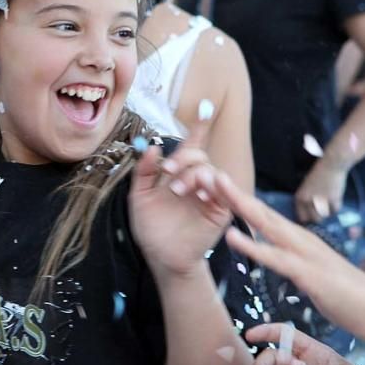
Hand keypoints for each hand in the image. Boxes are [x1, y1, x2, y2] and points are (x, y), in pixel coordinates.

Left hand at [129, 123, 229, 279]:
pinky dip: (213, 185)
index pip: (190, 147)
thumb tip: (153, 147)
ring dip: (194, 174)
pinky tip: (201, 190)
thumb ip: (144, 172)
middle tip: (169, 172)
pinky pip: (224, 191)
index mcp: (178, 175)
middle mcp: (196, 181)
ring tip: (179, 190)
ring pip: (210, 170)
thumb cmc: (152, 229)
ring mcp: (209, 195)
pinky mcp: (220, 210)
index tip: (205, 106)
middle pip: (199, 156)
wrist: (162, 258)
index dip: (198, 127)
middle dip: (184, 158)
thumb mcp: (140, 198)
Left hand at [214, 172, 364, 342]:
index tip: (214, 187)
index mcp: (299, 240)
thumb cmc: (346, 295)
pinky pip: (276, 258)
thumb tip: (277, 258)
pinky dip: (252, 246)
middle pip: (260, 211)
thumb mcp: (311, 274)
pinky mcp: (309, 274)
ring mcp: (306, 254)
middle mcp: (300, 240)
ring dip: (239, 206)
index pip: (263, 216)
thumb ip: (293, 263)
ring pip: (266, 225)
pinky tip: (232, 236)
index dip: (238, 201)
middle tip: (206, 171)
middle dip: (233, 192)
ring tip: (215, 187)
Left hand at [294, 160, 347, 222]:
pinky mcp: (333, 201)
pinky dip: (336, 206)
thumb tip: (310, 213)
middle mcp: (308, 202)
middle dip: (320, 216)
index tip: (314, 216)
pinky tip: (335, 197)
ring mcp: (320, 202)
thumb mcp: (306, 187)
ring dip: (328, 211)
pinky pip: (335, 211)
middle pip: (314, 219)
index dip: (309, 217)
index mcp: (299, 198)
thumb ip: (306, 200)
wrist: (331, 164)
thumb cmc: (318, 173)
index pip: (302, 218)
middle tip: (324, 209)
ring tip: (329, 202)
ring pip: (325, 216)